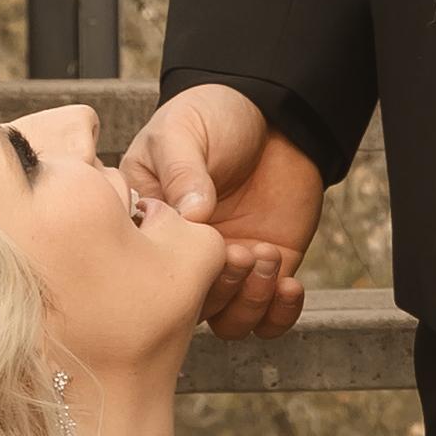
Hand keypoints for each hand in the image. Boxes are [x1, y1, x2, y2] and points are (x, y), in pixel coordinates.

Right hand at [121, 83, 324, 338]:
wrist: (270, 113)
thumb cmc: (212, 116)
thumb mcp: (183, 132)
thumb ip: (183, 170)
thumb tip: (193, 213)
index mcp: (149, 228)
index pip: (146, 273)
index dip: (175, 270)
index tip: (204, 239)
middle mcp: (184, 257)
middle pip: (189, 308)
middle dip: (218, 287)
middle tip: (240, 250)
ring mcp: (224, 268)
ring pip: (227, 322)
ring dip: (248, 301)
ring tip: (265, 255)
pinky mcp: (266, 272)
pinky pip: (268, 319)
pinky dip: (280, 315)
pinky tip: (289, 284)